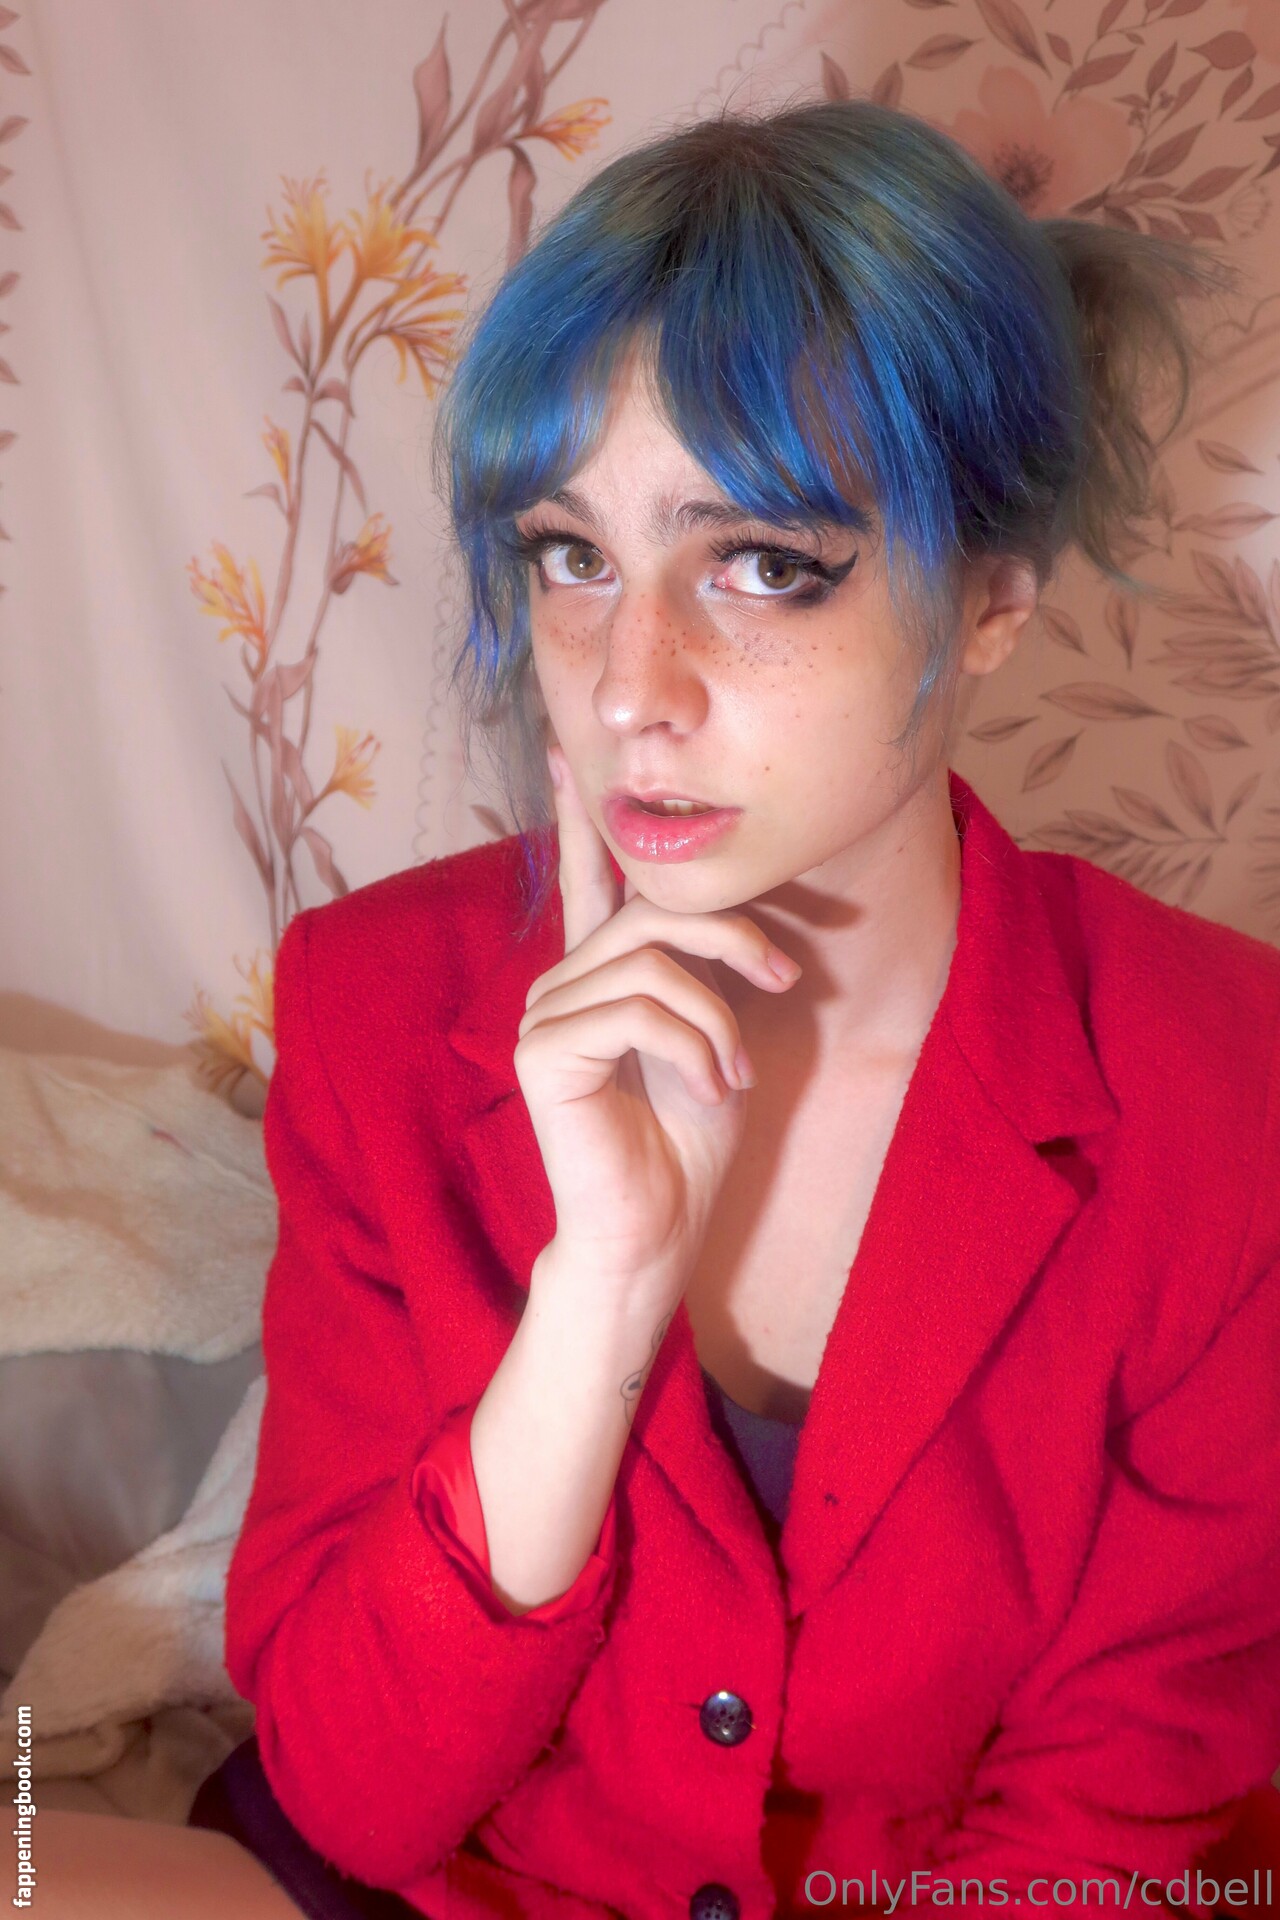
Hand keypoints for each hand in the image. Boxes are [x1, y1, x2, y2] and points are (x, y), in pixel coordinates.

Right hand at [513, 742, 802, 1324]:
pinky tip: (708, 1090)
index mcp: (597, 975)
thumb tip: (736, 908)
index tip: (567, 746)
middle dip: (733, 935)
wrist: (655, 1232)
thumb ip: (705, 971)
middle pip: (650, 909)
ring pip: (653, 961)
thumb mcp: (715, 1036)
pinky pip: (640, 1010)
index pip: (586, 879)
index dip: (577, 814)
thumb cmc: (687, 1143)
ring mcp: (544, 1016)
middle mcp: (560, 983)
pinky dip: (696, 1047)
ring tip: (735, 1073)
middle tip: (788, 977)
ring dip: (721, 1016)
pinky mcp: (544, 1052)